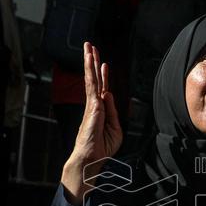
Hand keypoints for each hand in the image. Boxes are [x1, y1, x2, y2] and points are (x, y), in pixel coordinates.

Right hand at [60, 43, 122, 203]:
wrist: (91, 158)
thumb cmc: (101, 148)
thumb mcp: (115, 130)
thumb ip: (113, 111)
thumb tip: (109, 95)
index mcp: (100, 111)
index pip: (102, 89)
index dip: (102, 76)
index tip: (103, 64)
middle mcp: (94, 105)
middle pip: (94, 80)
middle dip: (92, 63)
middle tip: (90, 47)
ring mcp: (92, 105)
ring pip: (91, 79)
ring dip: (90, 62)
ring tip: (89, 47)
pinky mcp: (92, 107)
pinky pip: (93, 86)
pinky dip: (93, 73)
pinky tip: (94, 63)